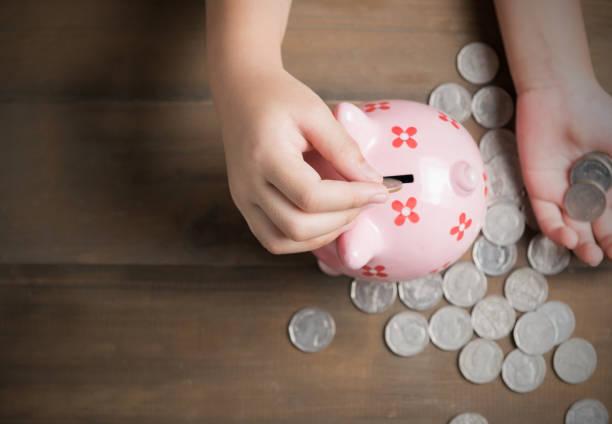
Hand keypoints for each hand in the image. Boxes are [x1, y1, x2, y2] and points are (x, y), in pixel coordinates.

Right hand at [214, 67, 387, 253]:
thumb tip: (374, 182)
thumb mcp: (316, 112)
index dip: (352, 198)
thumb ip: (345, 149)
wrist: (241, 93)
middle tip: (365, 200)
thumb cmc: (278, 97)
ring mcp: (243, 199)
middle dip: (341, 220)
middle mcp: (247, 184)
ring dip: (323, 236)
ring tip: (348, 212)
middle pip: (297, 226)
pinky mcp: (245, 206)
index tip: (380, 189)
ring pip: (283, 242)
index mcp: (264, 156)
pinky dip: (304, 239)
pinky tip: (326, 220)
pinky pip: (274, 239)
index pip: (311, 196)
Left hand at [516, 78, 611, 264]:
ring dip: (579, 243)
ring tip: (589, 255)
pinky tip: (568, 238)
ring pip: (570, 225)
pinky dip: (555, 230)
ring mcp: (561, 190)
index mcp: (608, 181)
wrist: (559, 97)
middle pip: (594, 225)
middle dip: (601, 243)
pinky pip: (545, 214)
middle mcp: (584, 189)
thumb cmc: (597, 115)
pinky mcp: (537, 187)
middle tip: (605, 256)